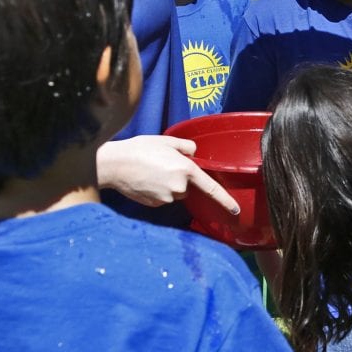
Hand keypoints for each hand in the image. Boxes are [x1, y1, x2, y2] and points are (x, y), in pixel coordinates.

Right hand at [96, 134, 239, 214]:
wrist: (114, 164)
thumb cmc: (141, 149)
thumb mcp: (167, 140)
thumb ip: (186, 146)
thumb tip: (194, 153)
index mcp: (185, 170)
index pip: (211, 188)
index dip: (225, 200)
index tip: (236, 210)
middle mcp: (178, 187)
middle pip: (188, 187)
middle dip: (181, 178)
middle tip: (163, 165)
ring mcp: (166, 198)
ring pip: (175, 193)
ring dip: (169, 184)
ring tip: (151, 171)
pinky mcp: (154, 204)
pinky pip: (163, 198)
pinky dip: (158, 191)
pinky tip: (146, 180)